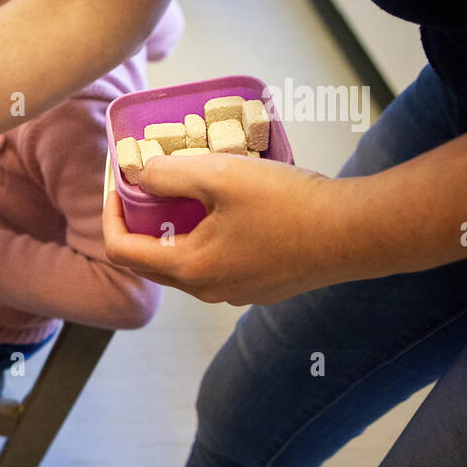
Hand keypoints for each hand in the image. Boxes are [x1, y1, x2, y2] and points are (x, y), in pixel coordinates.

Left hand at [102, 153, 348, 305]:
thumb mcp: (221, 175)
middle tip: (148, 186)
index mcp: (189, 268)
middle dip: (141, 222)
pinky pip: (219, 263)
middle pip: (151, 259)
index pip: (121, 251)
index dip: (110, 215)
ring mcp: (237, 293)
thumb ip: (170, 174)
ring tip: (188, 192)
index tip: (117, 185)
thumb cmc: (290, 204)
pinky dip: (208, 237)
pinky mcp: (263, 286)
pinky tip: (228, 208)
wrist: (357, 233)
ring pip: (187, 262)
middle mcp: (208, 290)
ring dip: (176, 229)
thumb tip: (139, 175)